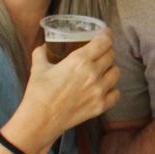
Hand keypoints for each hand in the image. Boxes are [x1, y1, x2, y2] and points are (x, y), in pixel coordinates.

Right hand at [17, 31, 119, 147]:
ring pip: (116, 73)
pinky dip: (112, 89)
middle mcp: (93, 74)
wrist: (40, 120)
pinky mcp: (101, 106)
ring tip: (102, 69)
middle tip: (100, 51)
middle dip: (106, 50)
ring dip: (110, 68)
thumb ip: (42, 52)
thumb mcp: (38, 67)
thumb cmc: (38, 92)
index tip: (105, 33)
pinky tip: (103, 88)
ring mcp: (99, 91)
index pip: (104, 42)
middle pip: (111, 55)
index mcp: (79, 61)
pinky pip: (116, 93)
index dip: (107, 34)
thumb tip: (45, 46)